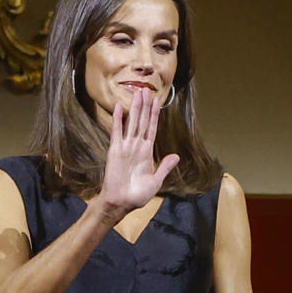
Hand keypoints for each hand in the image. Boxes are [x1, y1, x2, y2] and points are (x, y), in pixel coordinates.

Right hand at [99, 86, 178, 215]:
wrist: (121, 203)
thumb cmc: (137, 195)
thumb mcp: (156, 181)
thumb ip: (165, 167)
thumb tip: (176, 156)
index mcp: (147, 152)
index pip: (151, 129)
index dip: (154, 115)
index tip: (157, 102)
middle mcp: (137, 146)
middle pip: (142, 121)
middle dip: (145, 105)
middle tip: (146, 89)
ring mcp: (126, 146)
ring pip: (132, 122)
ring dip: (135, 107)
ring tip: (138, 92)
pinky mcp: (115, 150)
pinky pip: (117, 131)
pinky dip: (118, 119)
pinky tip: (120, 107)